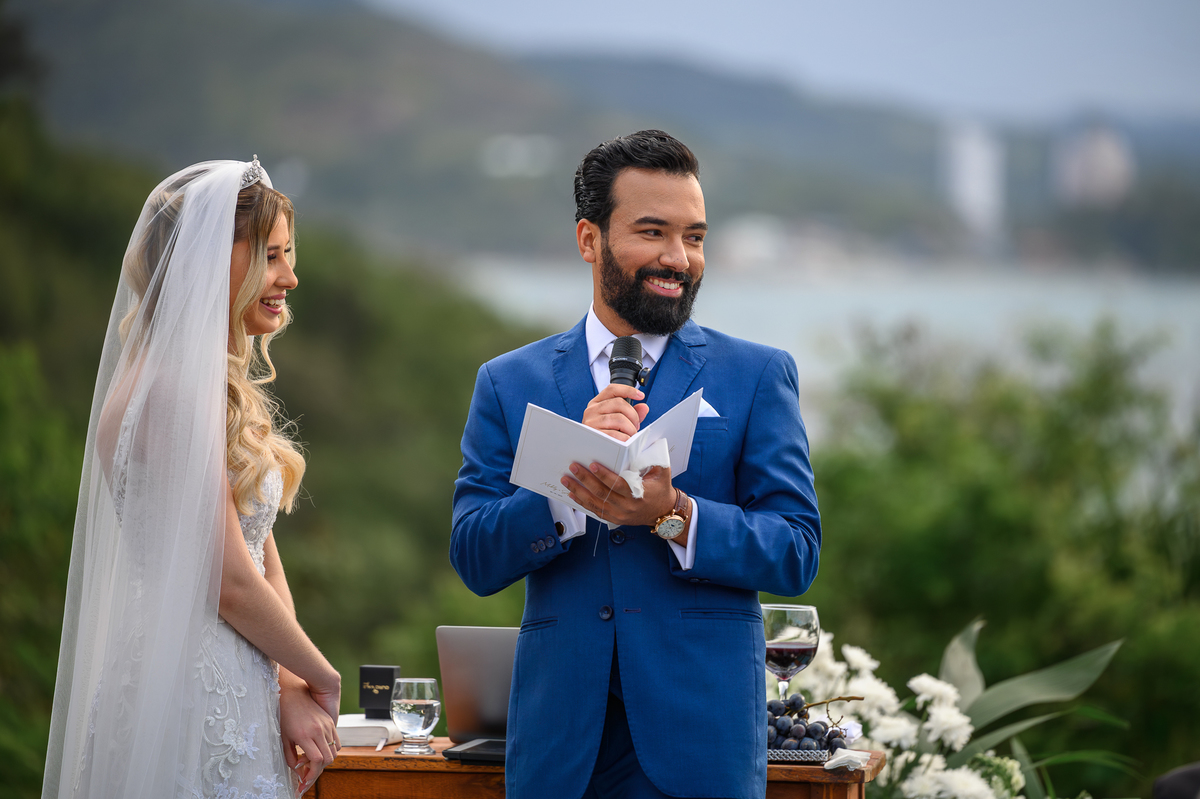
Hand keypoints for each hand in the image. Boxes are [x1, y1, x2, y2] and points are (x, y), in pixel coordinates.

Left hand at [279, 670, 339, 793]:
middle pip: (328, 758)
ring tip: (310, 763)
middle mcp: (319, 730)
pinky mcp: (330, 722)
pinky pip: (336, 741)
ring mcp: (326, 725)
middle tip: (306, 776)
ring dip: (324, 761)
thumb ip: (290, 756)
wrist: (292, 693)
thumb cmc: (284, 715)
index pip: (317, 761)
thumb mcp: (283, 738)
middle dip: (317, 771)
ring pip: (334, 751)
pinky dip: (330, 750)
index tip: (303, 782)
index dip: (312, 775)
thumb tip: (298, 770)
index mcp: (305, 735)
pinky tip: (318, 751)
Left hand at [562, 461, 677, 534]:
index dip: (604, 475)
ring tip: (566, 479)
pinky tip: (571, 493)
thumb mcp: (662, 471)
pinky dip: (581, 502)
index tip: (593, 464)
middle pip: (602, 493)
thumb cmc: (661, 488)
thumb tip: (639, 442)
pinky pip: (594, 510)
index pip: (618, 485)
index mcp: (638, 494)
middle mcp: (626, 507)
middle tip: (573, 467)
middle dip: (586, 479)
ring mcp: (618, 515)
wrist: (662, 512)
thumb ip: (651, 458)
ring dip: (578, 490)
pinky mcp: (613, 518)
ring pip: (595, 503)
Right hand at [582, 384, 648, 441]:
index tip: (641, 395)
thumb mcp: (616, 420)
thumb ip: (631, 413)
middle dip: (633, 415)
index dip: (628, 390)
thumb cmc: (604, 434)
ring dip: (630, 429)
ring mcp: (591, 422)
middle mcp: (592, 410)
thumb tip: (644, 407)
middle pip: (619, 403)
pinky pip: (617, 435)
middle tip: (635, 426)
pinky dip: (625, 439)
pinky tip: (624, 441)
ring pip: (620, 419)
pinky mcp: (595, 436)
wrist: (588, 451)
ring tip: (630, 435)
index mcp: (596, 403)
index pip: (612, 389)